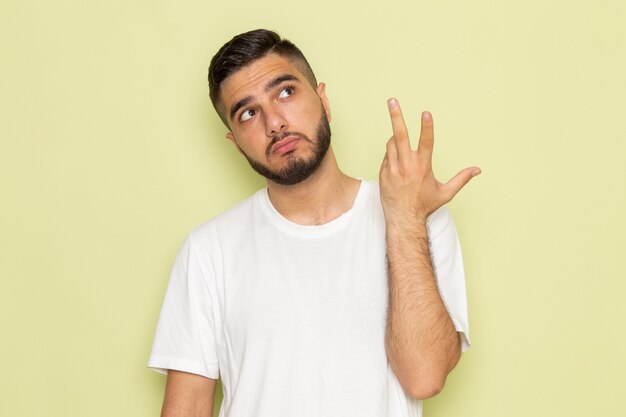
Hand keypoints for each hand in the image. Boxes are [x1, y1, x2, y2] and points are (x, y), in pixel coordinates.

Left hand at [379, 98, 479, 223]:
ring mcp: (392, 169)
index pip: (426, 143)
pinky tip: (397, 161)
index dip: (427, 127)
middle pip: (400, 135)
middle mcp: (406, 166)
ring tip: (401, 140)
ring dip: (396, 138)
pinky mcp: (383, 173)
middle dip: (396, 116)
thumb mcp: (445, 193)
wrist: (403, 219)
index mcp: (423, 167)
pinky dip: (392, 153)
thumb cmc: (425, 205)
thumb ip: (461, 179)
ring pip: (391, 144)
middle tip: (392, 100)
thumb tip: (478, 170)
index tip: (426, 113)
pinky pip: (386, 156)